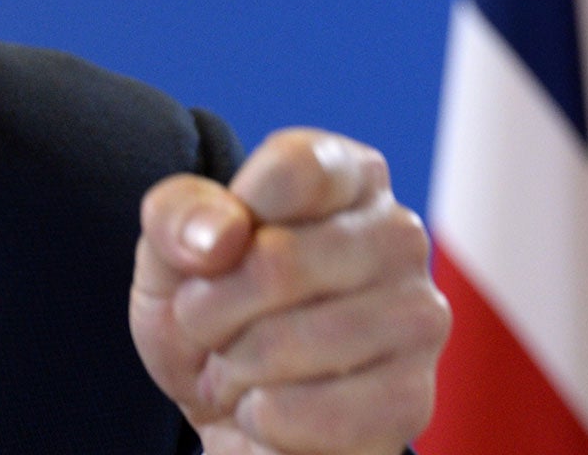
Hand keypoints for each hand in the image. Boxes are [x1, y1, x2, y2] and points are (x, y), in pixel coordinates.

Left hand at [129, 128, 448, 454]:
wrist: (227, 404)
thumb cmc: (208, 305)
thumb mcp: (169, 249)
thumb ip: (177, 216)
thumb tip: (221, 235)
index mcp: (348, 174)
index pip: (296, 168)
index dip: (230, 218)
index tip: (214, 249)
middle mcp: (399, 235)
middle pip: (276, 261)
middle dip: (210, 309)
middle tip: (209, 325)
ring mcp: (418, 317)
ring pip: (286, 343)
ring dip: (232, 368)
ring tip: (240, 365)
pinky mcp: (414, 400)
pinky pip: (312, 414)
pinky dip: (264, 419)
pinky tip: (270, 407)